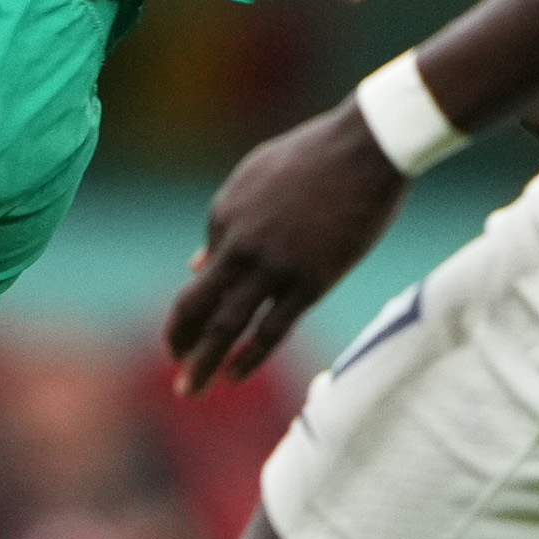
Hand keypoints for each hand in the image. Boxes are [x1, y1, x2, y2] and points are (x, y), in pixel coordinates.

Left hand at [165, 102, 405, 392]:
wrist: (364, 147)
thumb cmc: (315, 156)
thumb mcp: (253, 179)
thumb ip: (223, 223)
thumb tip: (195, 263)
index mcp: (222, 214)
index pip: (206, 266)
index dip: (206, 292)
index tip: (205, 316)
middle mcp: (238, 245)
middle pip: (198, 304)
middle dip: (180, 339)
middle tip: (173, 368)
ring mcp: (273, 266)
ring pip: (227, 325)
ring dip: (203, 361)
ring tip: (187, 390)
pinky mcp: (309, 282)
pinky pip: (271, 330)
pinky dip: (248, 357)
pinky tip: (232, 376)